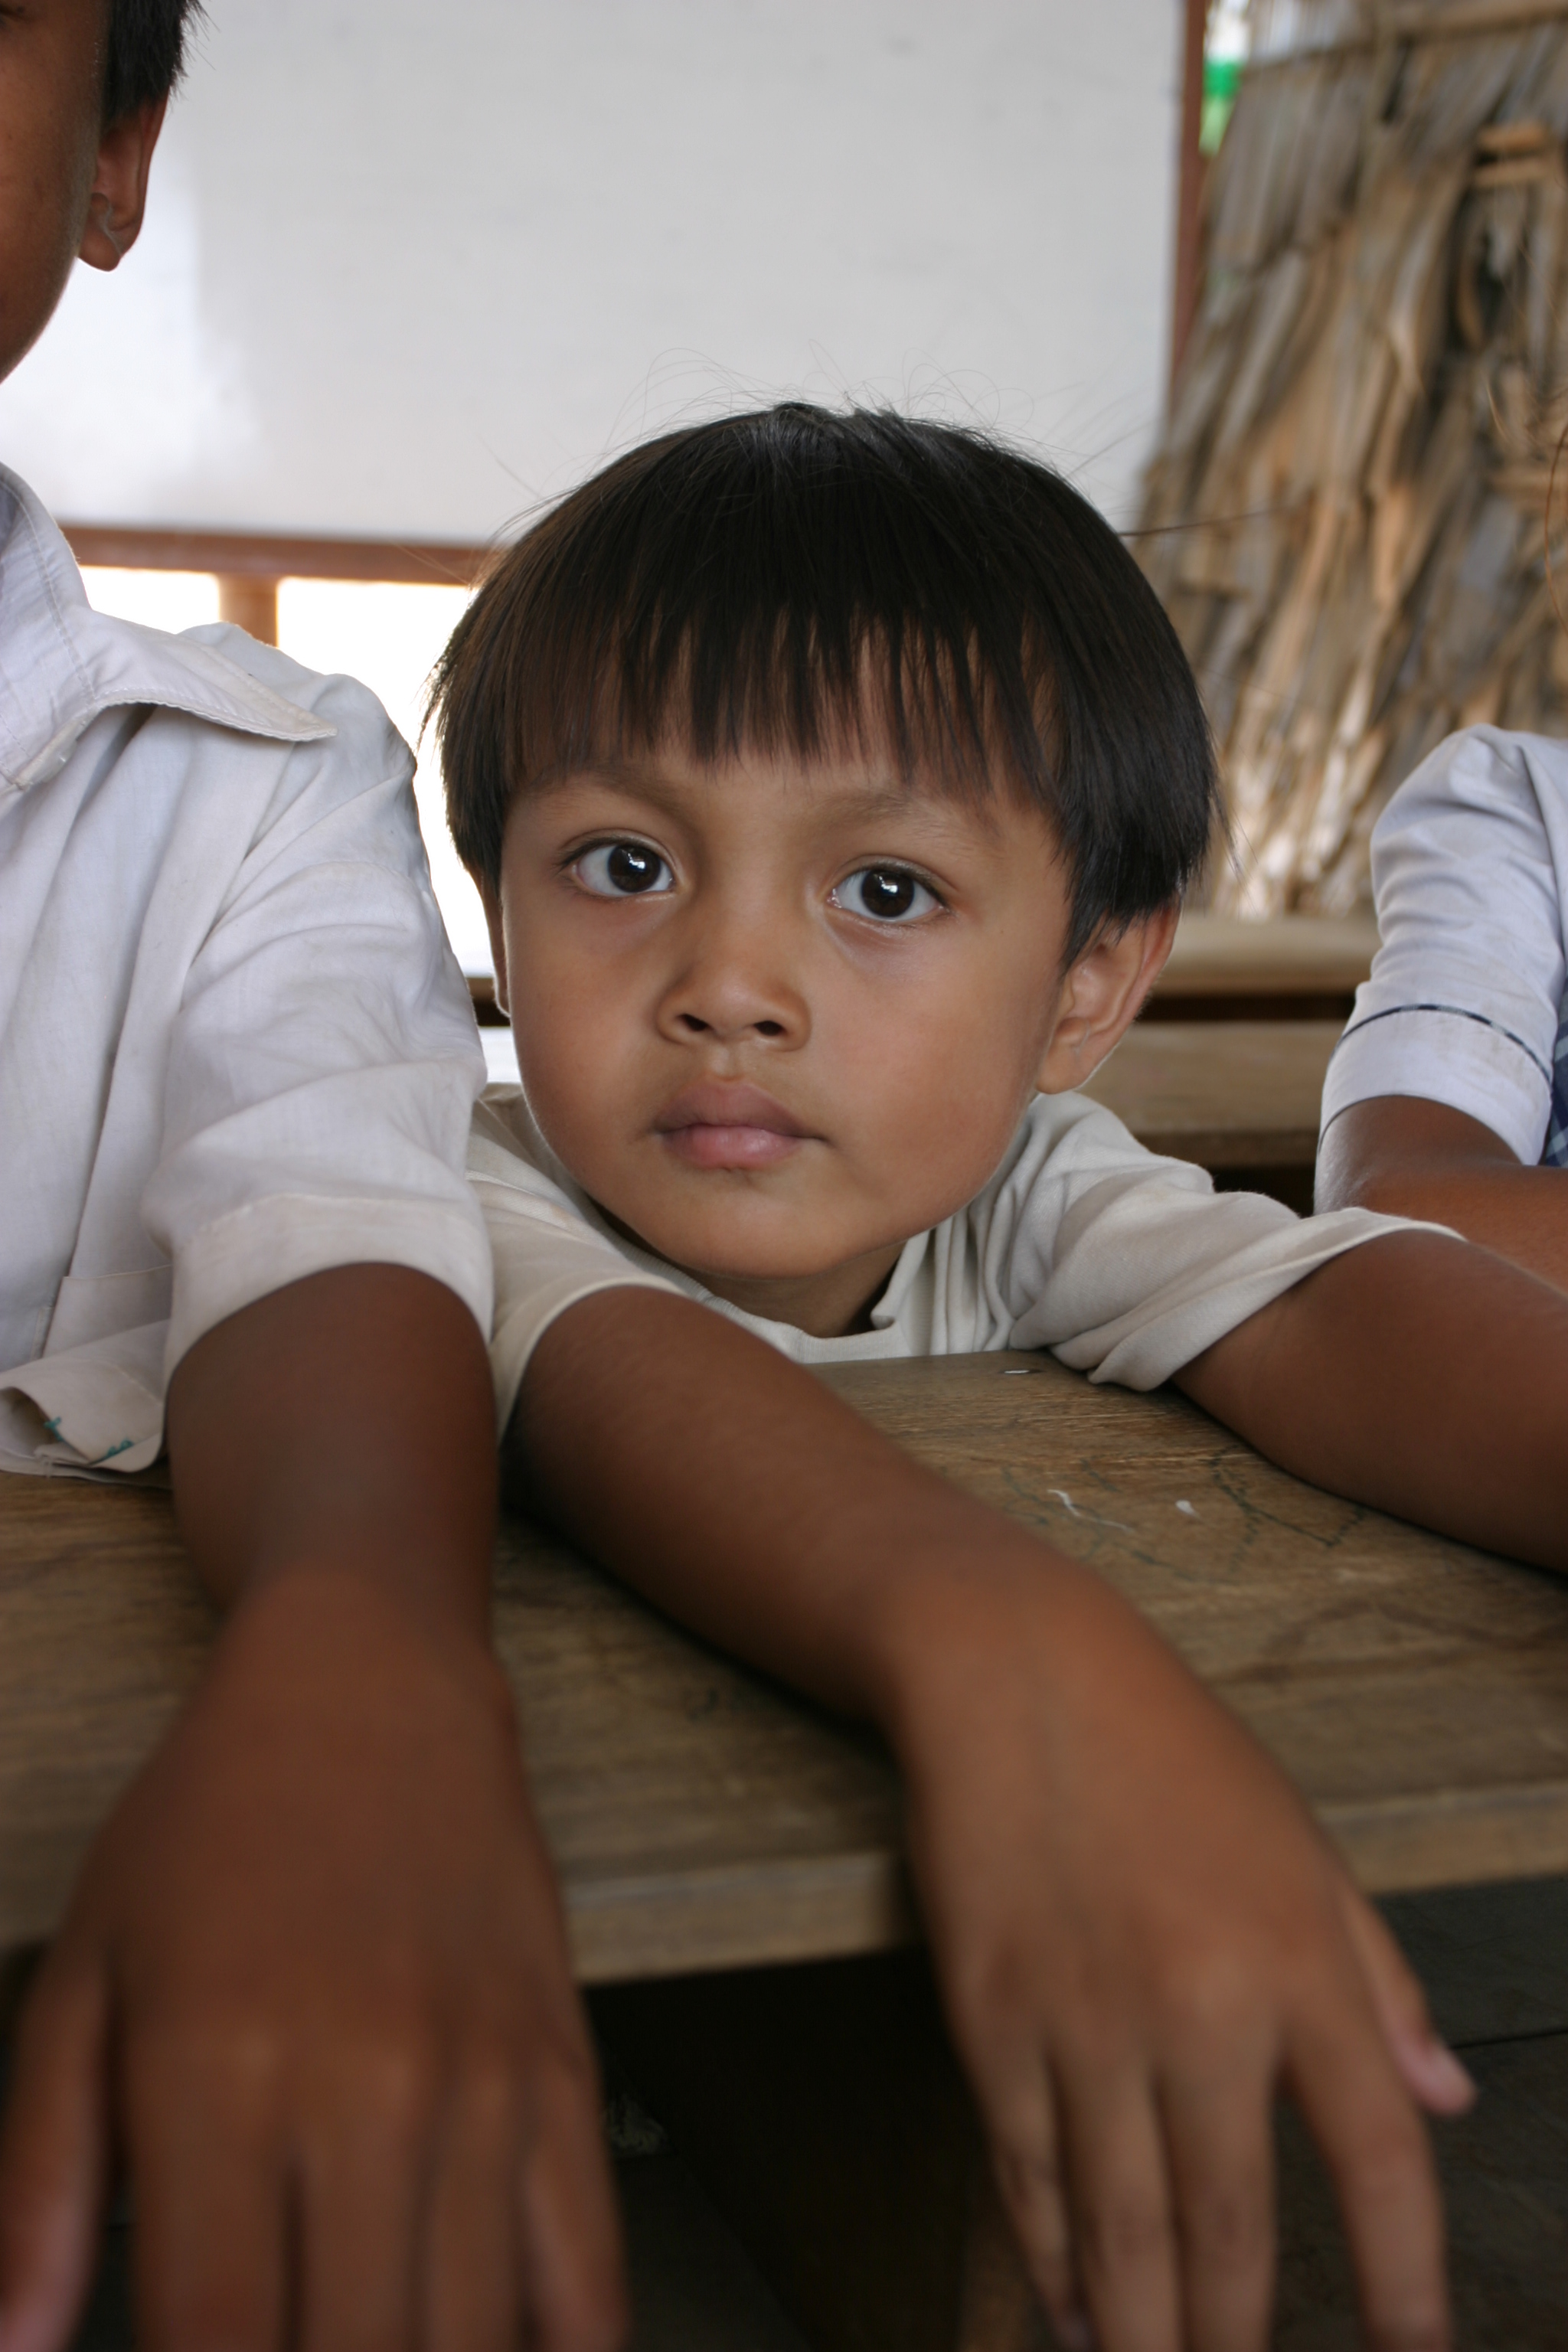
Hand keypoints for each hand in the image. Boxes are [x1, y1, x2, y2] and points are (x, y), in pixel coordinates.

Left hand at [0, 1563, 625, 2351]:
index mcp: (215, 2071)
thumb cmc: (207, 1826)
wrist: (372, 1684)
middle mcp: (362, 2086)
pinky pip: (589, 2274)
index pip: (213, 2339)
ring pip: (469, 2342)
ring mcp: (480, 2081)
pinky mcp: (563, 2068)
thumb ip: (36, 2181)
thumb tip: (12, 2348)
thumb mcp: (80, 1976)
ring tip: (363, 2346)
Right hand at [882, 1551, 1471, 2351]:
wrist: (1009, 1672)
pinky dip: (1051, 2264)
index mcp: (1298, 1959)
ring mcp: (1084, 2022)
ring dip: (1144, 2335)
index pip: (1379, 2159)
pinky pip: (1028, 2177)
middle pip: (1231, 2233)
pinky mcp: (988, 2022)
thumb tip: (1449, 2099)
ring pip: (1121, 2233)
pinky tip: (1074, 2314)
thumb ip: (1381, 1982)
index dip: (1405, 2285)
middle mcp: (1199, 2007)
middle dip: (1238, 2345)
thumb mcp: (1304, 1844)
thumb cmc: (1170, 1750)